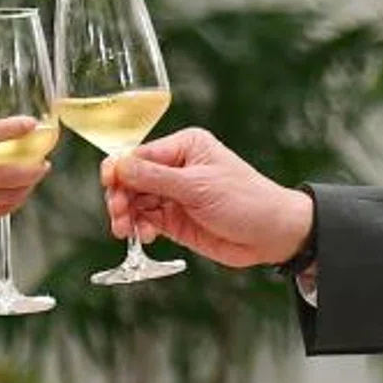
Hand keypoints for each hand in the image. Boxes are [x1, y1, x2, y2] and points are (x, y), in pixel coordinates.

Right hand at [101, 128, 312, 268]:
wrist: (272, 234)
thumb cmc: (245, 201)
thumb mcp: (198, 186)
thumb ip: (155, 178)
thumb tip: (118, 165)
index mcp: (184, 147)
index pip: (139, 154)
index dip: (119, 170)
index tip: (110, 185)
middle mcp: (176, 168)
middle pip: (132, 179)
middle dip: (121, 196)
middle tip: (119, 216)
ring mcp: (175, 195)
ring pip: (136, 201)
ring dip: (127, 214)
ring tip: (126, 230)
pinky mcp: (176, 219)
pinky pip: (147, 220)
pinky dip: (139, 227)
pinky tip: (143, 235)